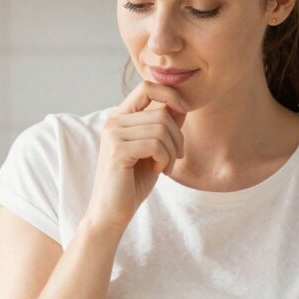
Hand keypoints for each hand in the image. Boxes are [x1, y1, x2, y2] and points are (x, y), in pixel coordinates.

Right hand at [85, 81, 187, 232]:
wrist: (112, 212)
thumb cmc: (133, 182)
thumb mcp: (154, 149)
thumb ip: (164, 126)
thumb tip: (182, 103)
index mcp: (121, 117)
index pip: (147, 87)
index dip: (171, 94)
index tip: (185, 110)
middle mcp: (114, 121)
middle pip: (162, 113)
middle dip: (178, 137)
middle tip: (175, 158)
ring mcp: (113, 134)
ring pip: (162, 129)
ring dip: (172, 151)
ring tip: (165, 167)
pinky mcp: (118, 150)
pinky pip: (156, 145)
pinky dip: (164, 159)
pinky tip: (158, 171)